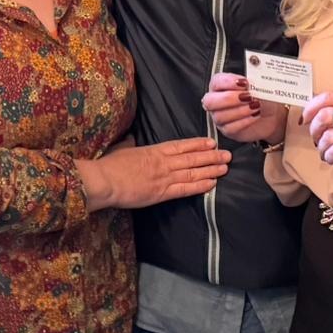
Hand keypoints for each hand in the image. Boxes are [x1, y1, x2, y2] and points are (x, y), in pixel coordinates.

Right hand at [78, 138, 230, 210]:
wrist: (105, 180)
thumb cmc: (110, 165)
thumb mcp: (122, 149)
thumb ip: (131, 145)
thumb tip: (131, 140)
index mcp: (154, 151)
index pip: (181, 146)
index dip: (198, 144)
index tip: (211, 142)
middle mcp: (163, 162)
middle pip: (192, 158)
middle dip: (211, 156)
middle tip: (227, 155)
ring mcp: (164, 177)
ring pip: (193, 172)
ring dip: (211, 169)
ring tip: (225, 168)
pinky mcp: (162, 192)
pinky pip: (185, 189)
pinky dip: (200, 185)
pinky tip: (212, 183)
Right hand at [202, 73, 287, 143]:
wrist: (271, 114)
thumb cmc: (262, 97)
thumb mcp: (259, 84)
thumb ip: (253, 77)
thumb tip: (254, 73)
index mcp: (220, 85)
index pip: (216, 81)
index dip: (228, 82)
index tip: (244, 83)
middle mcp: (216, 101)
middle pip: (210, 101)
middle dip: (230, 98)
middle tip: (247, 96)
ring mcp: (220, 117)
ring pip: (220, 116)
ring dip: (240, 110)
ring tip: (255, 106)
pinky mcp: (227, 130)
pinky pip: (230, 128)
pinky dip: (244, 121)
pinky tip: (254, 115)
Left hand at [300, 91, 332, 195]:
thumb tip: (319, 114)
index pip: (329, 96)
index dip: (311, 106)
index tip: (305, 118)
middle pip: (324, 115)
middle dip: (313, 129)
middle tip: (316, 139)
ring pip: (327, 136)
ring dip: (321, 147)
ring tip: (326, 153)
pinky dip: (328, 157)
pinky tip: (332, 160)